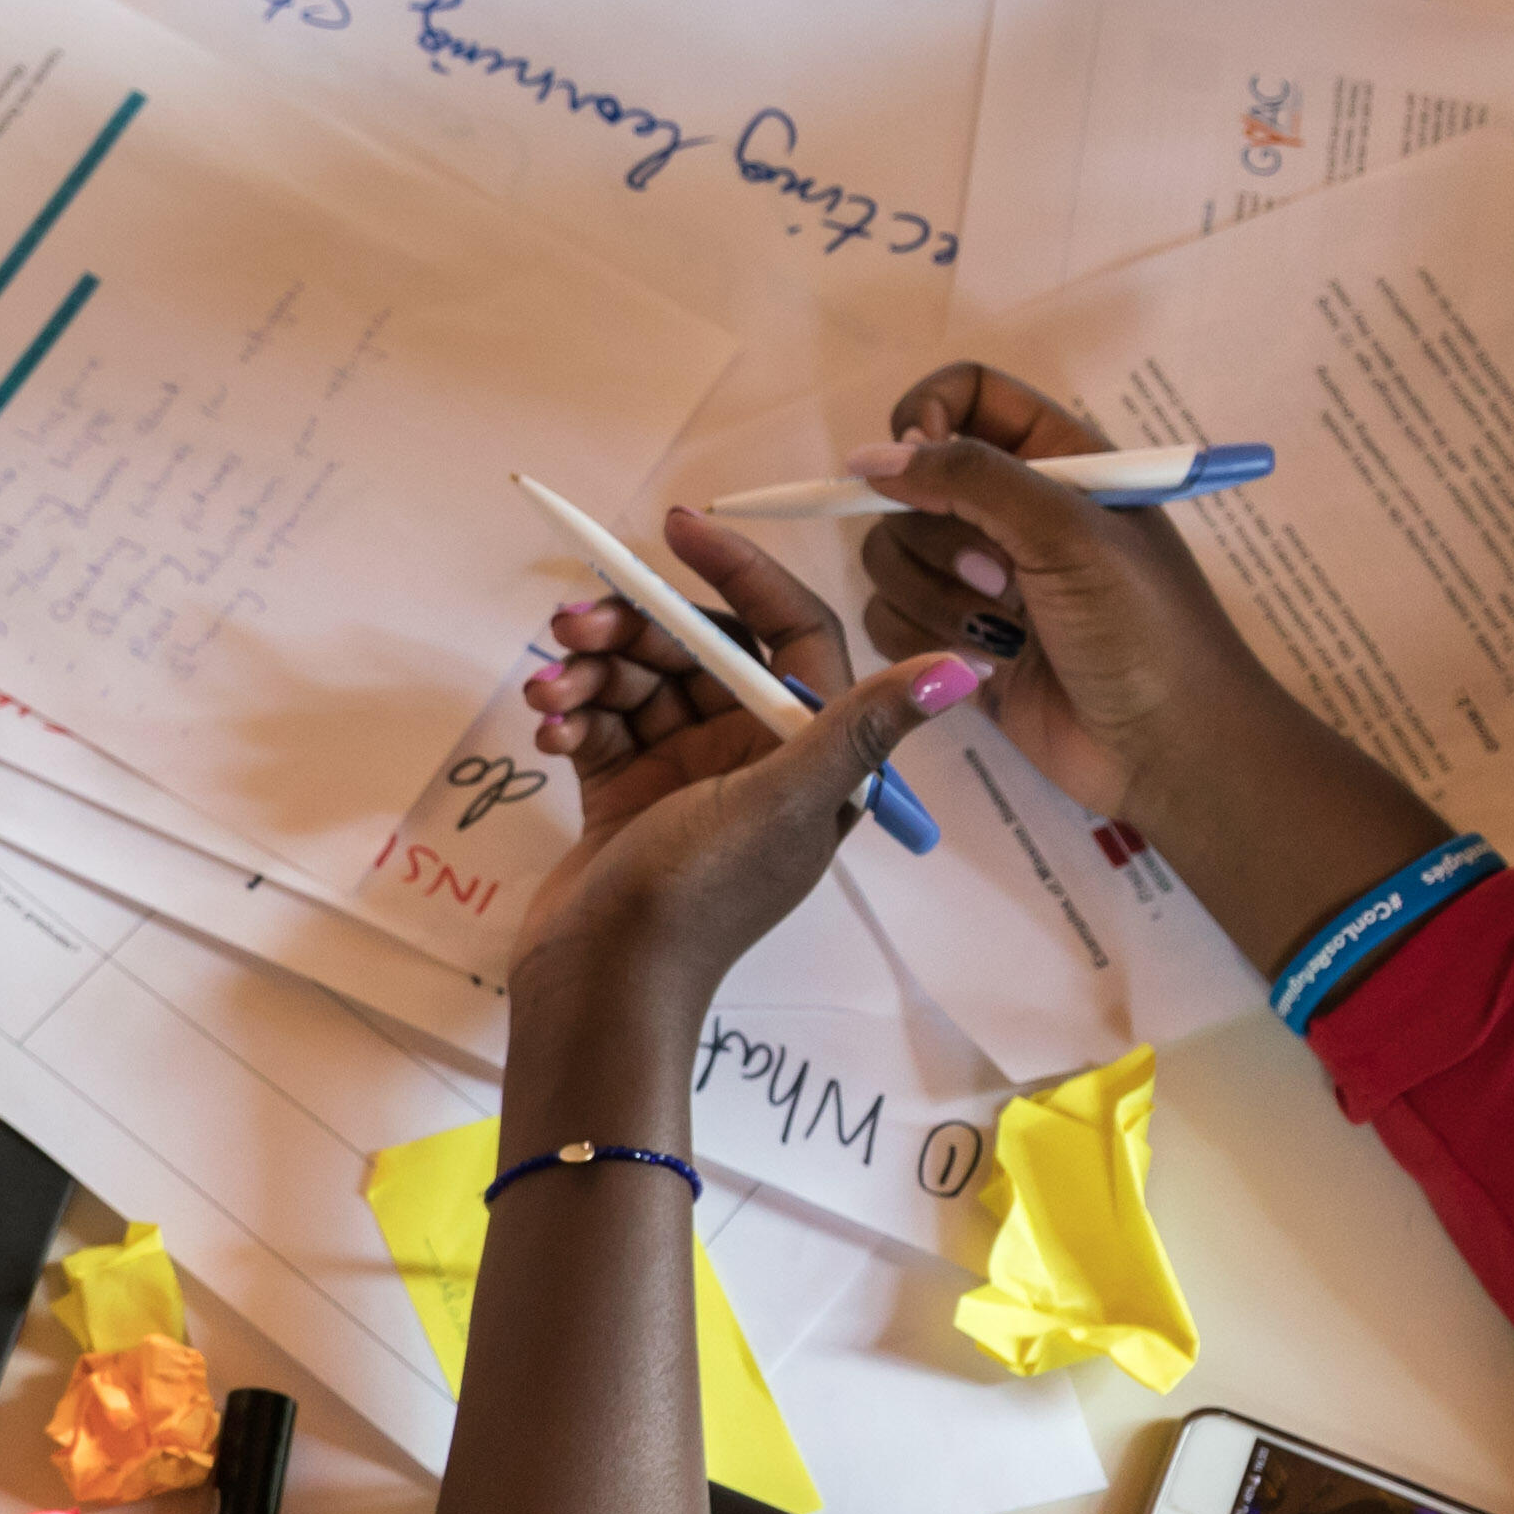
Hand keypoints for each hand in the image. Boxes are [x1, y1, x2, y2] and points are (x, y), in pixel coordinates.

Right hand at [501, 522, 983, 1070]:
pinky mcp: (626, 791)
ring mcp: (685, 771)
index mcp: (809, 754)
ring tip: (550, 689)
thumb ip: (860, 727)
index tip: (680, 528)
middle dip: (636, 627)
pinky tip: (549, 728)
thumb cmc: (701, 900)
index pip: (788, 631)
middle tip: (575, 621)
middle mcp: (753, 755)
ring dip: (590, 672)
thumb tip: (964, 669)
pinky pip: (602, 722)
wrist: (603, 986)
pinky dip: (573, 716)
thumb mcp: (786, 805)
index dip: (741, 572)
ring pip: (640, 679)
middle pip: (699, 648)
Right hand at [828, 361, 1226, 816]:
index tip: (915, 468)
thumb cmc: (1144, 628)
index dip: (923, 419)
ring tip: (1006, 637)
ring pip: (891, 557)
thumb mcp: (1068, 531)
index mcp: (1055, 458)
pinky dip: (927, 646)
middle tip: (1004, 580)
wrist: (1171, 748)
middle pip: (909, 485)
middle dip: (940, 541)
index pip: (961, 394)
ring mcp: (981, 578)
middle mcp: (1011, 509)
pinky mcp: (956, 642)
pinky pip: (890, 620)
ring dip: (938, 601)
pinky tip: (987, 672)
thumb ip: (966, 478)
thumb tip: (869, 457)